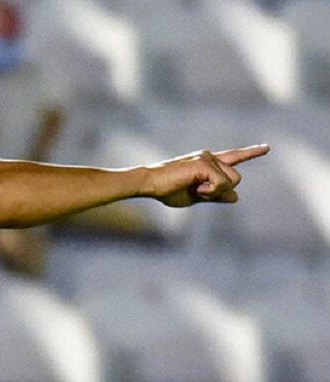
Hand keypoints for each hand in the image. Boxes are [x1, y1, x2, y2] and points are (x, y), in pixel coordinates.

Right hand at [147, 145, 268, 207]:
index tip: (266, 148)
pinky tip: (196, 189)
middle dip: (222, 191)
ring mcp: (208, 158)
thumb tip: (236, 197)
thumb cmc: (166, 190)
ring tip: (195, 190)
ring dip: (216, 192)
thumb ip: (215, 195)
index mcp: (207, 163)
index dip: (251, 153)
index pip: (234, 157)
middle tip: (199, 193)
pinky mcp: (204, 163)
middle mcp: (210, 156)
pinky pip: (221, 184)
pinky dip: (210, 192)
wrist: (150, 183)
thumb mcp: (195, 196)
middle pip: (236, 177)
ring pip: (231, 180)